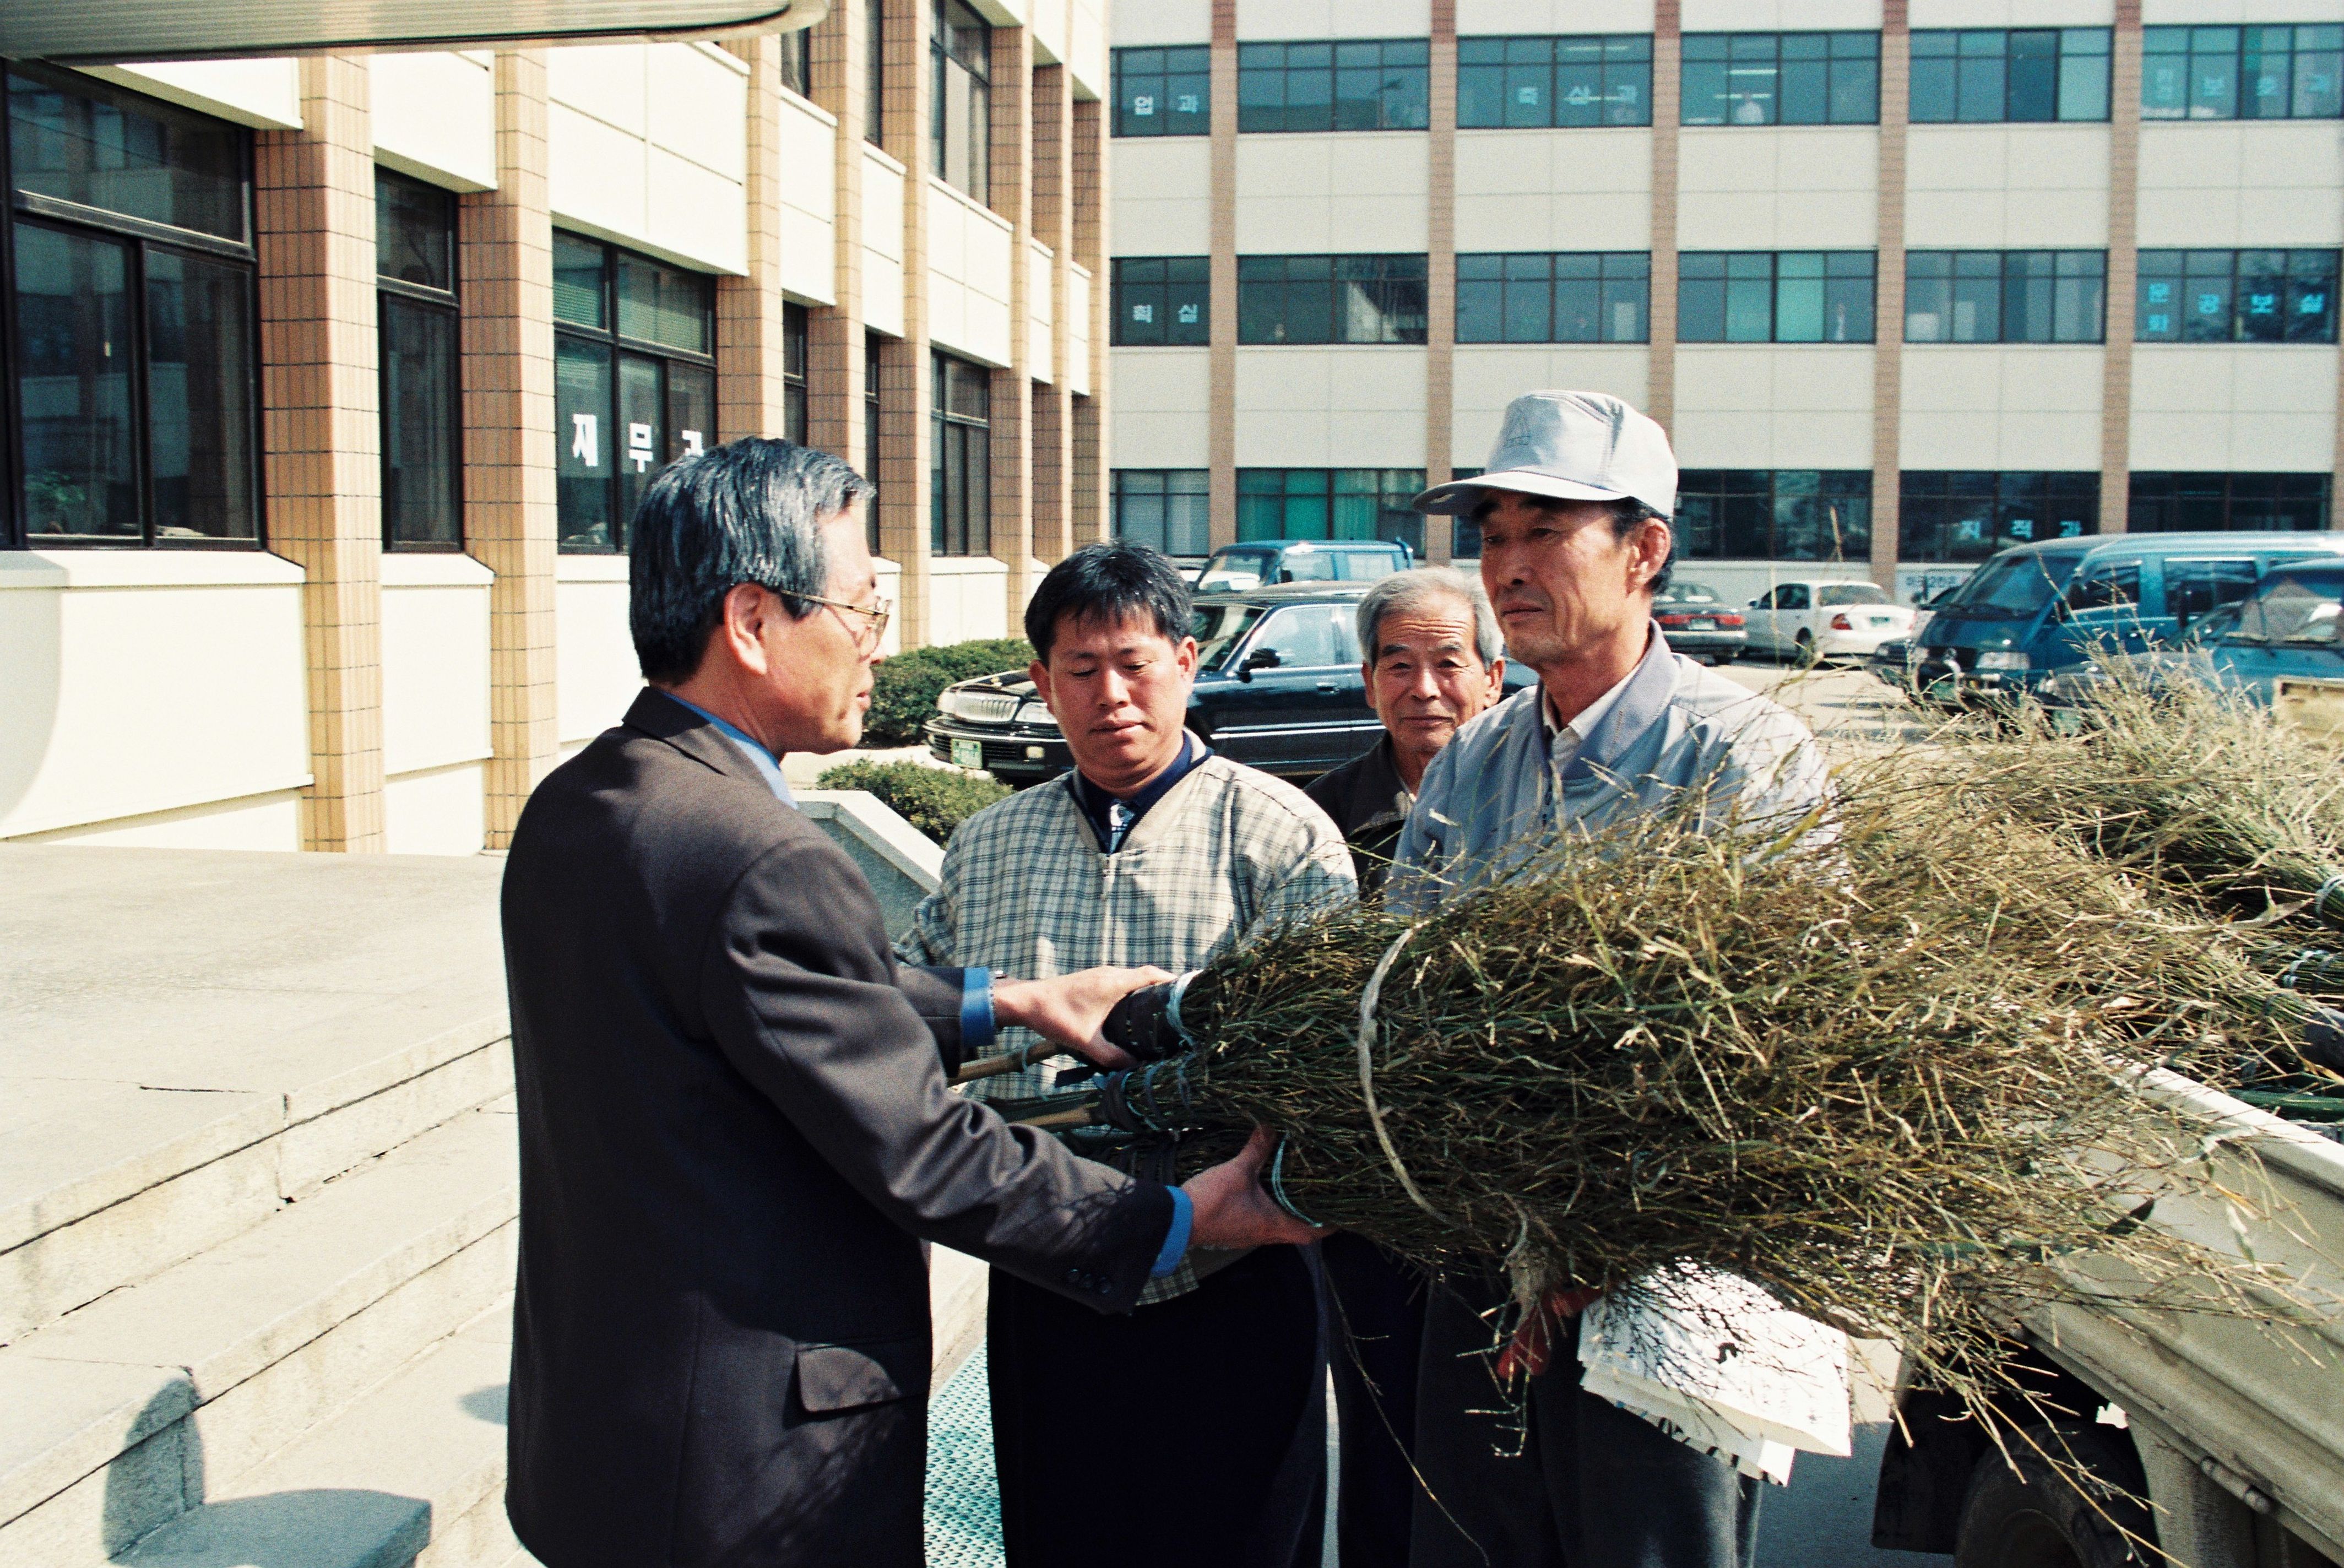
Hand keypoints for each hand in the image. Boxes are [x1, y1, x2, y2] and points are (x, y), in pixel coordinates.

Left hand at [991, 966, 1173, 1069]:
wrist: (1024, 1002)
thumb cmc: (1054, 1017)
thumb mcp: (1085, 1041)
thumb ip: (1111, 1056)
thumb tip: (1134, 1068)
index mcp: (1113, 982)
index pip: (1152, 975)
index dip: (1172, 981)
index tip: (1187, 993)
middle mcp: (1109, 974)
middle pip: (1146, 976)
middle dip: (1164, 990)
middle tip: (1179, 1010)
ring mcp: (1100, 976)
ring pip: (1132, 980)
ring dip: (1146, 992)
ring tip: (1160, 1013)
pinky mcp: (1091, 981)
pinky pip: (1120, 984)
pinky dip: (1132, 994)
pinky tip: (1132, 1013)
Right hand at [1183, 1127, 1331, 1249]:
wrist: (1178, 1220)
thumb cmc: (1212, 1201)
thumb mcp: (1238, 1170)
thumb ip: (1258, 1148)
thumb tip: (1272, 1125)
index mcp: (1273, 1225)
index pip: (1312, 1233)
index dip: (1330, 1225)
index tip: (1342, 1212)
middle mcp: (1265, 1234)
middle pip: (1299, 1232)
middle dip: (1312, 1216)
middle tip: (1323, 1196)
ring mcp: (1249, 1234)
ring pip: (1280, 1228)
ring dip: (1291, 1213)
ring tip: (1300, 1191)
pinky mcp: (1236, 1230)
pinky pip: (1262, 1223)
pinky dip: (1271, 1210)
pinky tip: (1268, 1192)